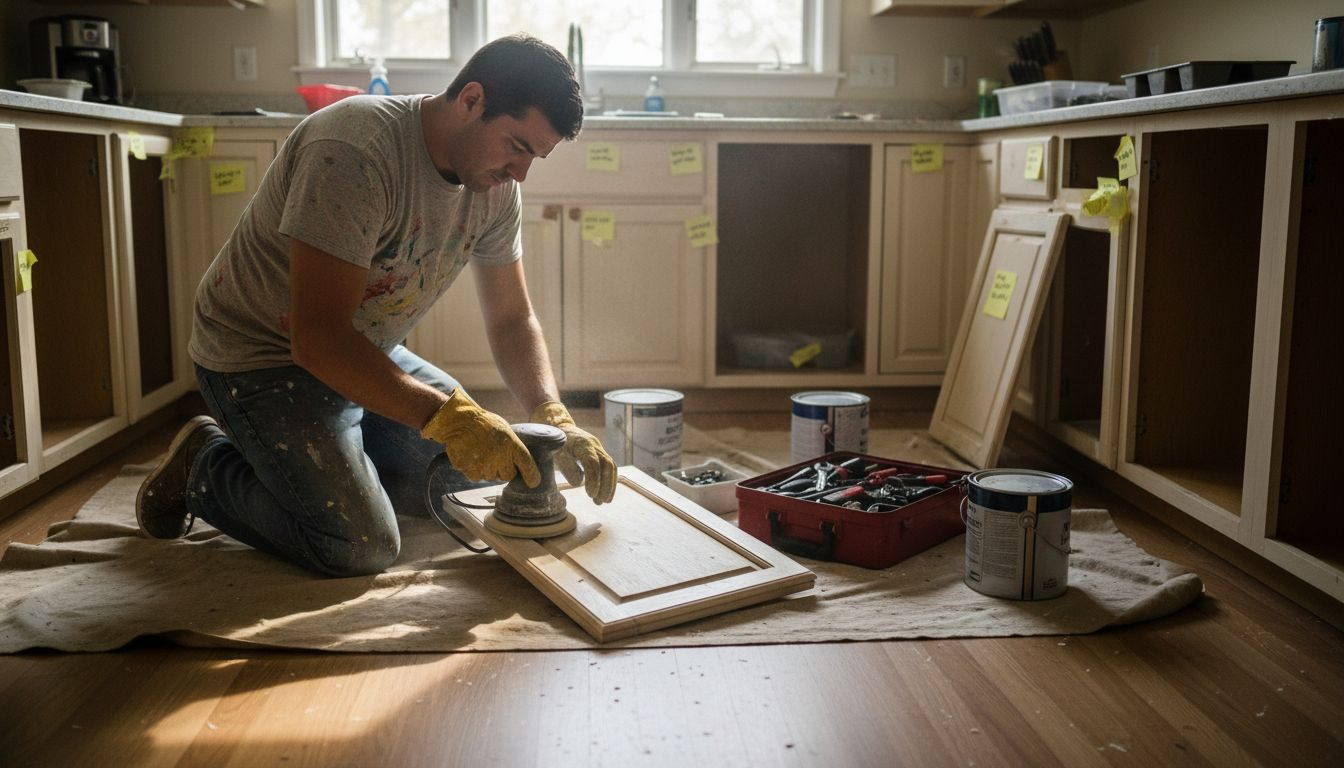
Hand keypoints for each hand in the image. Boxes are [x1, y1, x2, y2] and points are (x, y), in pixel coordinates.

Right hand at [421, 389, 539, 485]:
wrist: (459, 420)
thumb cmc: (483, 424)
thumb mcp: (504, 430)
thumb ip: (512, 446)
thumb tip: (518, 462)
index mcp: (512, 444)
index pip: (527, 464)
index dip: (531, 475)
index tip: (533, 483)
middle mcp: (500, 456)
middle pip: (507, 476)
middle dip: (503, 470)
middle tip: (494, 457)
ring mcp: (485, 464)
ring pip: (490, 477)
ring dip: (487, 469)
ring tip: (480, 453)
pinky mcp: (471, 470)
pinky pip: (476, 477)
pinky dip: (473, 470)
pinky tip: (471, 456)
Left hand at [530, 401, 616, 503]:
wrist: (562, 429)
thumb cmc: (557, 443)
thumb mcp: (556, 453)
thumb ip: (567, 467)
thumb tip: (578, 483)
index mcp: (582, 443)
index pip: (592, 461)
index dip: (593, 478)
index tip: (590, 494)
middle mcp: (594, 445)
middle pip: (606, 464)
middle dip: (605, 484)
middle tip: (599, 501)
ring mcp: (599, 449)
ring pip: (611, 467)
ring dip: (609, 485)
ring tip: (602, 502)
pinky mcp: (601, 455)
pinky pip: (610, 468)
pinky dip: (609, 482)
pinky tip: (604, 495)